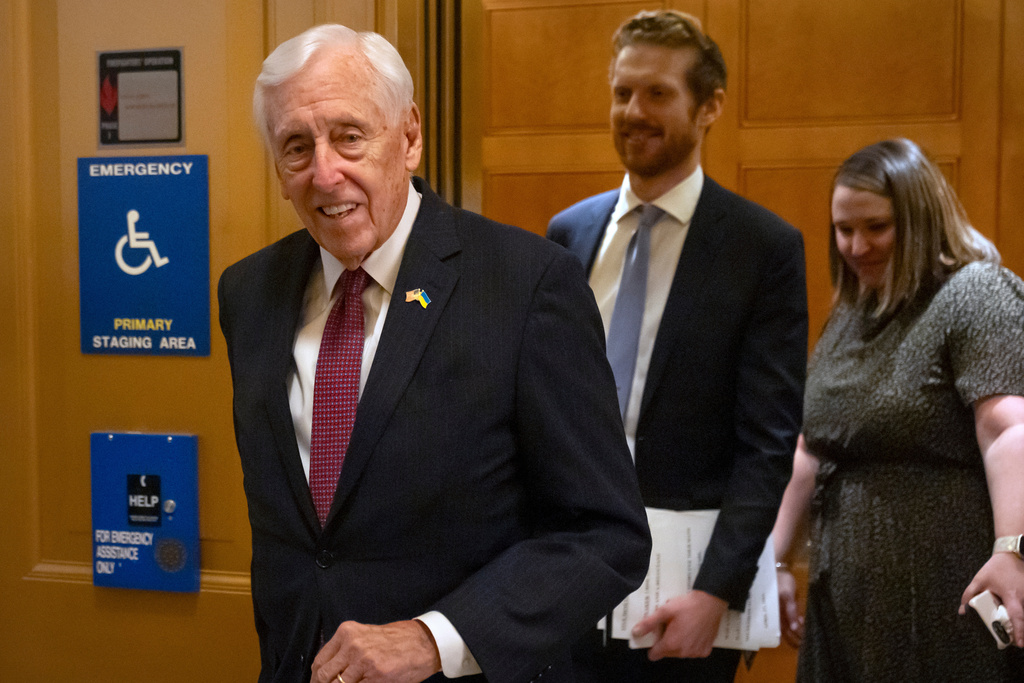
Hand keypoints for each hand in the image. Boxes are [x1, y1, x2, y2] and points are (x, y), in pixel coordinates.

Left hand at [311, 619, 442, 682]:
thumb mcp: (366, 637)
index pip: (320, 661)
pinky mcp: (376, 676)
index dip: (316, 678)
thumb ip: (346, 651)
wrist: (424, 643)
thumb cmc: (398, 640)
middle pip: (324, 676)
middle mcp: (352, 645)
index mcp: (347, 633)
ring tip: (355, 682)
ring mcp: (363, 662)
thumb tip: (329, 673)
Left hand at [631, 590, 727, 659]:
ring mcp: (696, 652)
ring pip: (680, 652)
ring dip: (679, 643)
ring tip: (682, 625)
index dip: (653, 644)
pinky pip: (693, 651)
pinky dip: (691, 643)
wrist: (711, 602)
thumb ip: (649, 623)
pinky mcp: (706, 650)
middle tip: (671, 625)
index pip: (655, 654)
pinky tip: (693, 631)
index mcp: (672, 644)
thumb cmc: (687, 606)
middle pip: (667, 652)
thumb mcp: (665, 610)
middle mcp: (684, 652)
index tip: (657, 633)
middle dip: (666, 641)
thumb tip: (636, 633)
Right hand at [776, 568, 804, 647]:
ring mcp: (779, 611)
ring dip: (796, 631)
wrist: (776, 568)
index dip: (791, 639)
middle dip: (794, 638)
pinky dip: (796, 622)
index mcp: (773, 613)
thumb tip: (794, 627)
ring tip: (805, 636)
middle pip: (785, 631)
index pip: (782, 631)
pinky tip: (802, 622)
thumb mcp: (786, 594)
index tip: (801, 645)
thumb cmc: (779, 580)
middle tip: (805, 644)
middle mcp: (775, 614)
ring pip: (787, 626)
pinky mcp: (783, 607)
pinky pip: (789, 618)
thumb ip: (791, 610)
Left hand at [959, 552, 1023, 647]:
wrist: (1010, 555)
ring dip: (1022, 624)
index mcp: (1012, 596)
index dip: (1018, 631)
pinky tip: (1018, 621)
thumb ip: (969, 595)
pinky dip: (1023, 617)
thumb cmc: (995, 568)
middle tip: (1014, 643)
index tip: (1019, 644)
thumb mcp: (979, 580)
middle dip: (1021, 632)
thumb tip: (963, 612)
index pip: (1017, 617)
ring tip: (1016, 634)